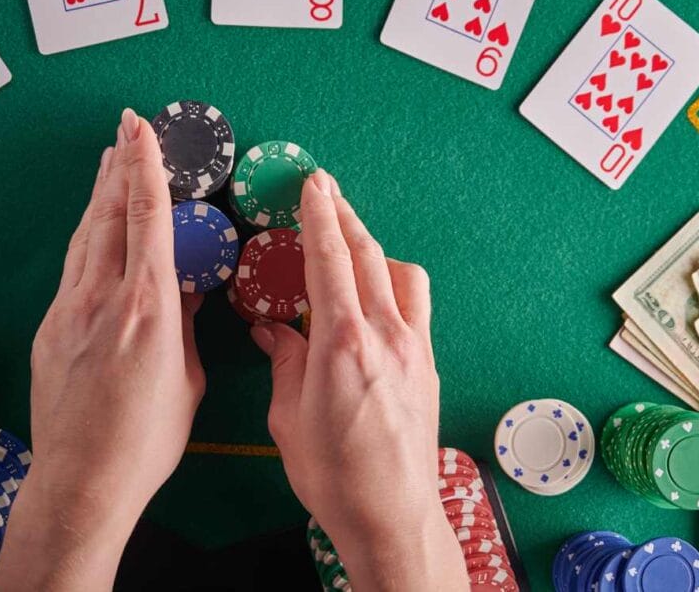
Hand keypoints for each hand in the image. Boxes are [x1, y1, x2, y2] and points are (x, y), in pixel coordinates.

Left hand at [0, 109, 204, 589]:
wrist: (81, 480)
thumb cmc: (148, 441)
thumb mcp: (186, 380)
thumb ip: (187, 326)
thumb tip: (190, 288)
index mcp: (147, 308)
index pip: (147, 220)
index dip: (145, 168)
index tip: (143, 129)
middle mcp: (102, 299)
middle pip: (109, 215)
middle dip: (119, 165)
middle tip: (127, 127)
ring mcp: (69, 311)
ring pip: (85, 236)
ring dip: (99, 194)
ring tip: (109, 161)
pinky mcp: (50, 328)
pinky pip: (73, 268)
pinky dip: (88, 236)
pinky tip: (96, 230)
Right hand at [252, 171, 467, 590]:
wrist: (390, 515)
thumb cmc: (333, 474)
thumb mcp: (289, 417)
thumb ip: (284, 360)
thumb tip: (271, 328)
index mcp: (343, 345)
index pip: (330, 261)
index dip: (320, 216)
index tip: (313, 184)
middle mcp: (386, 336)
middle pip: (367, 254)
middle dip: (345, 214)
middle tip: (325, 188)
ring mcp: (414, 348)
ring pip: (399, 273)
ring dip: (373, 246)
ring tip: (349, 239)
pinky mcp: (428, 364)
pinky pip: (416, 303)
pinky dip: (395, 281)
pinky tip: (376, 290)